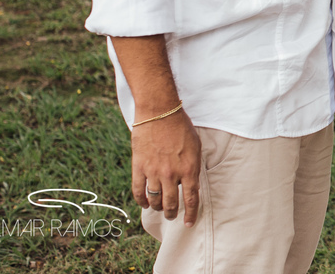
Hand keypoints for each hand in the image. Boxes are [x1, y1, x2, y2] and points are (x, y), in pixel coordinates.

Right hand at [131, 111, 201, 225]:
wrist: (160, 112)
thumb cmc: (181, 127)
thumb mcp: (196, 147)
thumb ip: (193, 166)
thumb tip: (191, 182)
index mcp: (189, 169)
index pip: (191, 199)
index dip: (190, 214)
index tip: (189, 222)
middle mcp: (172, 174)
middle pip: (171, 203)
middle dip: (172, 213)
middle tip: (172, 216)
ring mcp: (154, 171)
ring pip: (154, 200)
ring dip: (157, 208)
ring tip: (159, 209)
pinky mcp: (139, 167)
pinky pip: (138, 191)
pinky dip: (141, 200)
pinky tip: (144, 203)